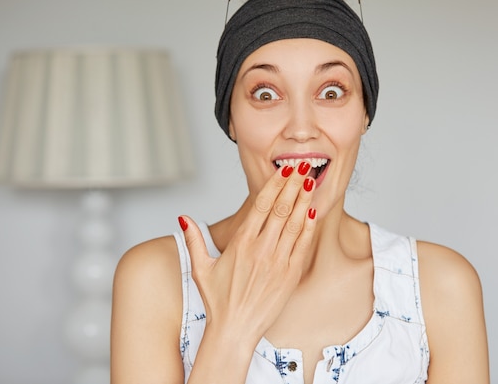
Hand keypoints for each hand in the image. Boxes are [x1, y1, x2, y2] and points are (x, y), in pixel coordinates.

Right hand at [178, 162, 316, 345]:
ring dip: (303, 200)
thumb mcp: (200, 269)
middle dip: (293, 185)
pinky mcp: (290, 276)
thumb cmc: (218, 301)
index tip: (283, 170)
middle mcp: (260, 250)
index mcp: (240, 244)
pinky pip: (302, 245)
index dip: (274, 185)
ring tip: (311, 181)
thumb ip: (194, 240)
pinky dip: (308, 227)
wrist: (235, 331)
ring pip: (294, 224)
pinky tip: (313, 211)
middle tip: (302, 166)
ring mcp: (277, 263)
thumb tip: (184, 217)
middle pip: (280, 209)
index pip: (261, 206)